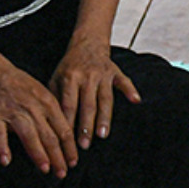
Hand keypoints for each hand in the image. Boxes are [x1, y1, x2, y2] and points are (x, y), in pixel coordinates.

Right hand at [0, 59, 71, 175]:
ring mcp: (14, 113)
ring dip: (38, 153)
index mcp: (48, 104)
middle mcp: (34, 109)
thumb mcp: (44, 95)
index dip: (69, 148)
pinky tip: (5, 161)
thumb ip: (54, 114)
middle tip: (62, 173)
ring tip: (45, 168)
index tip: (73, 162)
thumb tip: (66, 137)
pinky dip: (2, 147)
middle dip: (58, 156)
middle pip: (50, 136)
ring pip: (29, 135)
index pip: (63, 130)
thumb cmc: (22, 87)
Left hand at [50, 41, 140, 159]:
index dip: (68, 123)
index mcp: (70, 77)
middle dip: (86, 126)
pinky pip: (124, 81)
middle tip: (84, 144)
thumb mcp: (56, 78)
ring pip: (105, 98)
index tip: (67, 141)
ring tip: (103, 134)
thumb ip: (55, 98)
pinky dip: (130, 90)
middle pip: (87, 104)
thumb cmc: (69, 67)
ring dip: (104, 117)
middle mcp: (86, 76)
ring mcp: (102, 73)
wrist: (87, 43)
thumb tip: (52, 124)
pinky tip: (136, 101)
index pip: (69, 104)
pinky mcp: (115, 71)